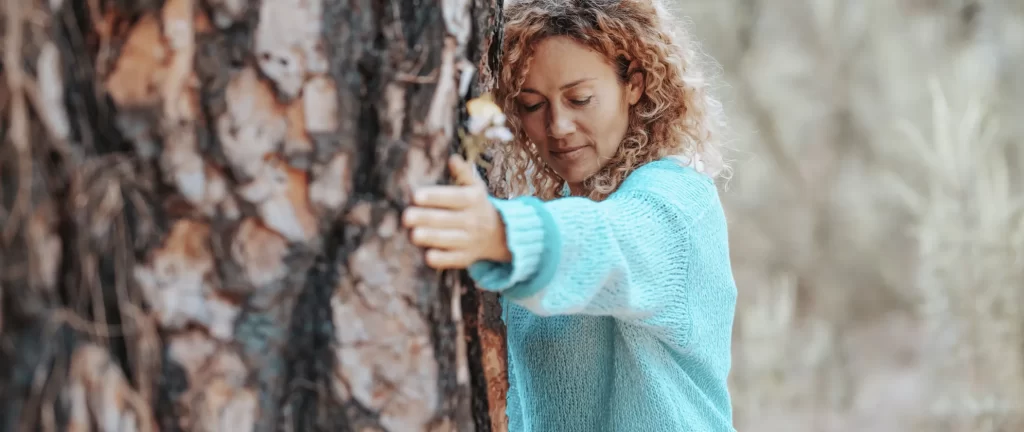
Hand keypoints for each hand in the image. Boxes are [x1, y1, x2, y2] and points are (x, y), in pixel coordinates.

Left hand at [402, 155, 511, 269]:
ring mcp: (470, 240)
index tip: (416, 196)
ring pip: (448, 240)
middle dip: (425, 218)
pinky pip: (452, 260)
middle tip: (406, 217)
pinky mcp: (466, 258)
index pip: (453, 197)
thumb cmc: (477, 205)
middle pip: (446, 219)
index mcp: (473, 200)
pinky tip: (427, 255)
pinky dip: (440, 258)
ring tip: (413, 235)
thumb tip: (453, 158)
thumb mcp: (475, 187)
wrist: (499, 234)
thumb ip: (464, 173)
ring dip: (430, 238)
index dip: (435, 197)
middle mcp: (473, 220)